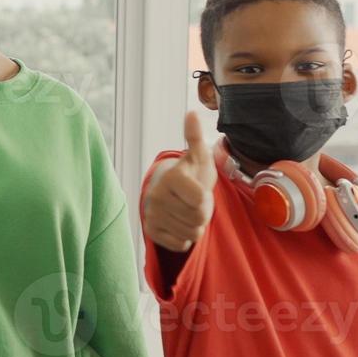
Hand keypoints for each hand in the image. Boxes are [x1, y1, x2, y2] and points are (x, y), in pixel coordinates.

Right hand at [143, 110, 217, 251]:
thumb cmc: (189, 176)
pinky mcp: (151, 232)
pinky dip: (184, 236)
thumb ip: (195, 137)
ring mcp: (152, 216)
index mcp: (170, 179)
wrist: (169, 195)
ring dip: (195, 225)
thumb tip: (192, 113)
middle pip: (198, 219)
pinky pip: (181, 244)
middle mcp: (157, 197)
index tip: (198, 190)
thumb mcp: (198, 157)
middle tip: (192, 202)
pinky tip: (178, 223)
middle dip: (202, 213)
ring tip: (186, 211)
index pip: (201, 202)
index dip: (206, 198)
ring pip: (192, 233)